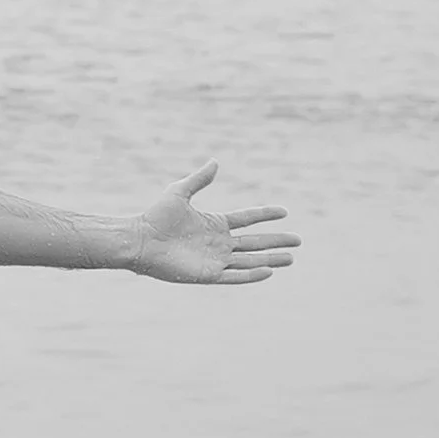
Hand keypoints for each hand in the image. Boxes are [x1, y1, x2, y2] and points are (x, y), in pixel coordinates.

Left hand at [132, 162, 298, 284]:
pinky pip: (235, 276)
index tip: (285, 212)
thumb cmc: (156, 216)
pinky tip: (269, 271)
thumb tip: (215, 161)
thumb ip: (199, 179)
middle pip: (255, 242)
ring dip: (271, 259)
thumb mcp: (180, 192)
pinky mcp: (208, 275)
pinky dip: (252, 274)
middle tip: (298, 240)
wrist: (140, 240)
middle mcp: (218, 242)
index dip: (265, 215)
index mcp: (214, 223)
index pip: (247, 219)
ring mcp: (215, 259)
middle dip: (276, 241)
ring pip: (250, 260)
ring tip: (291, 258)